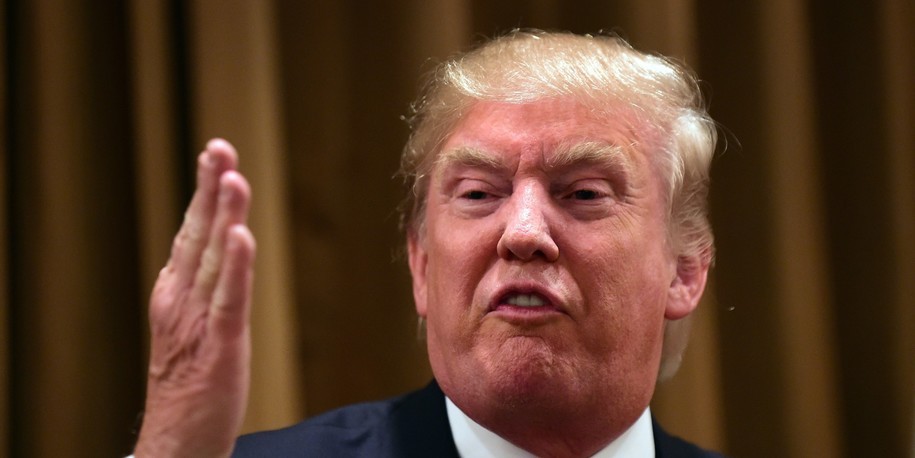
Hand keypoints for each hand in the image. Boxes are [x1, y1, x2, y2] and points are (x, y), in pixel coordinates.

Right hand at [134, 139, 255, 457]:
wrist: (177, 440)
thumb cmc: (190, 382)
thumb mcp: (193, 324)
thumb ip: (206, 286)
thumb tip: (225, 245)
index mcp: (177, 292)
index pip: (192, 232)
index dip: (204, 193)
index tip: (217, 155)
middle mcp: (182, 300)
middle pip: (198, 235)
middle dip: (210, 189)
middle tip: (220, 147)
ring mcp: (198, 322)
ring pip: (215, 260)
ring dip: (225, 217)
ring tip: (233, 178)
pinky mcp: (219, 346)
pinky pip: (230, 300)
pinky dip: (237, 267)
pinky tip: (243, 238)